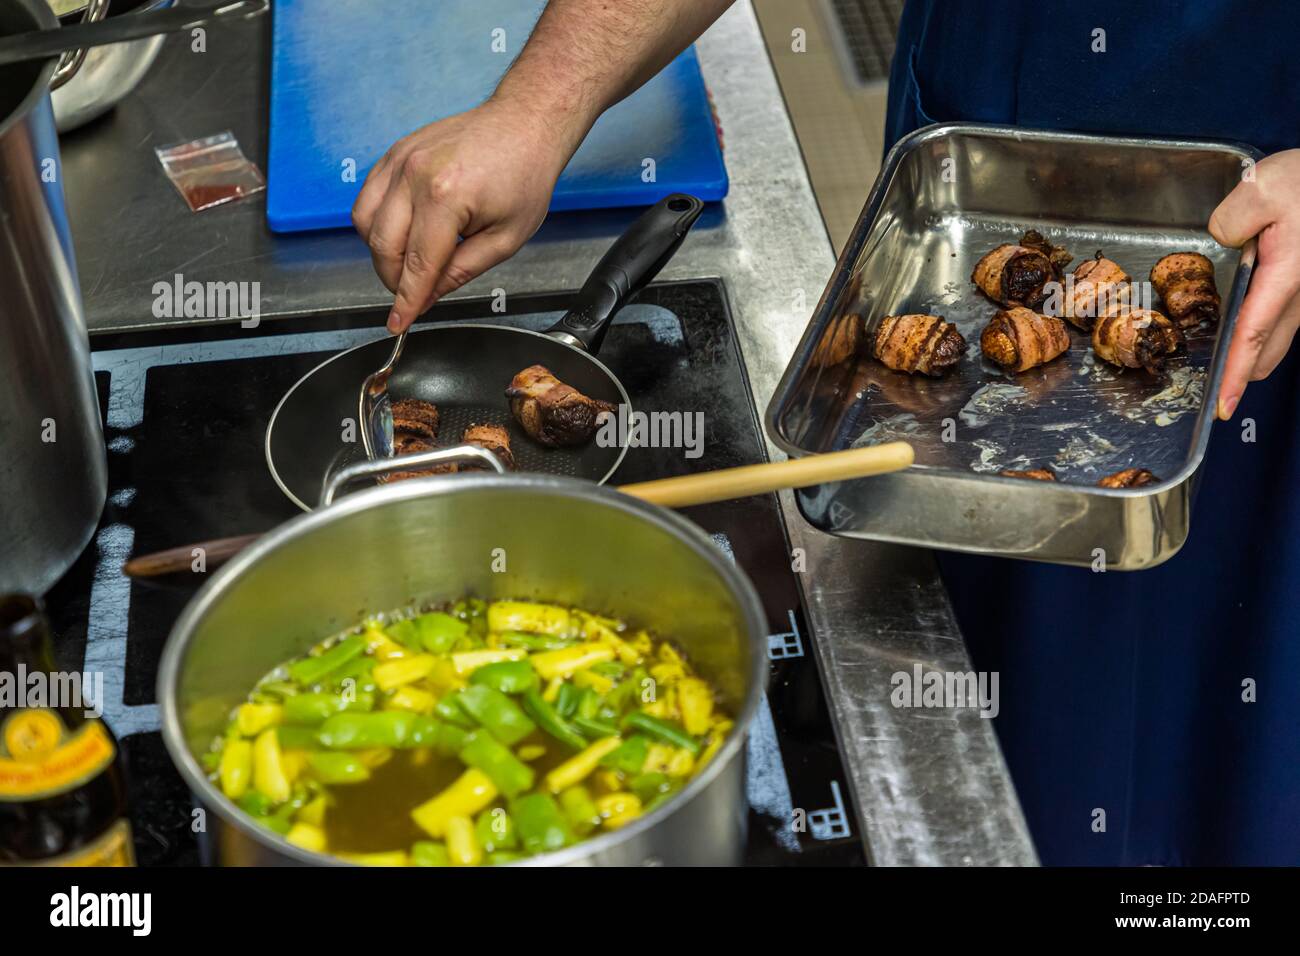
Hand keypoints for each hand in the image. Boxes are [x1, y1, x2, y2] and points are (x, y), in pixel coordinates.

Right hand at [352, 100, 571, 332]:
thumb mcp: (506, 239)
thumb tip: (428, 296)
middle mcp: (414, 175)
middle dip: (394, 279)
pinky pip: (368, 197)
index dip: (406, 301)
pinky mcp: (395, 152)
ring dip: (382, 252)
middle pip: (383, 246)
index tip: (397, 324)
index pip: (417, 265)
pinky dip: (377, 222)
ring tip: (413, 260)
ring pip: (364, 222)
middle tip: (415, 292)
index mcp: (446, 197)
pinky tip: (404, 232)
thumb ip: (462, 271)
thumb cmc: (524, 176)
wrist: (523, 124)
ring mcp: (400, 160)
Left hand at [1208, 149, 1299, 419]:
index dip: (1236, 373)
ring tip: (1233, 360)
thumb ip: (1231, 221)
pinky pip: (1289, 314)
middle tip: (1220, 388)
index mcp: (1287, 276)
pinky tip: (1253, 317)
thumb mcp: (1263, 188)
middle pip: (1269, 346)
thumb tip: (1223, 240)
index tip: (1225, 405)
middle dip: (1245, 370)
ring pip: (1282, 333)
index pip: (1254, 335)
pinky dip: (1268, 327)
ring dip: (1257, 348)